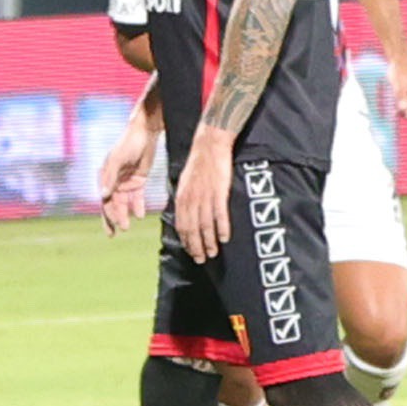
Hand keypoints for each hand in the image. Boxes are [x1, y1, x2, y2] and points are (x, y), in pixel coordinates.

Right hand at [96, 124, 159, 237]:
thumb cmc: (129, 144)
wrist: (145, 132)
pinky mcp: (138, 179)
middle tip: (120, 231)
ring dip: (125, 214)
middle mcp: (114, 180)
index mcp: (105, 176)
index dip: (107, 215)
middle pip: (113, 204)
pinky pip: (136, 197)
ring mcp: (126, 181)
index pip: (105, 200)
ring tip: (128, 226)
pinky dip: (137, 206)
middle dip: (115, 218)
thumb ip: (111, 178)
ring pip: (124, 202)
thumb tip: (103, 196)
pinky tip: (139, 215)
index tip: (112, 228)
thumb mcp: (118, 160)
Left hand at [171, 135, 232, 261]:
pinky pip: (220, 214)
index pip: (181, 226)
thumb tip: (185, 215)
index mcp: (181, 198)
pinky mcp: (219, 192)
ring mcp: (205, 196)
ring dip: (209, 242)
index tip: (191, 252)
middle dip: (196, 247)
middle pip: (192, 229)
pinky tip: (224, 238)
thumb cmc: (198, 164)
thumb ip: (185, 200)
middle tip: (201, 260)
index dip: (186, 241)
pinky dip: (222, 228)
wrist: (209, 146)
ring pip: (205, 225)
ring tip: (213, 253)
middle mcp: (191, 200)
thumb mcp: (185, 182)